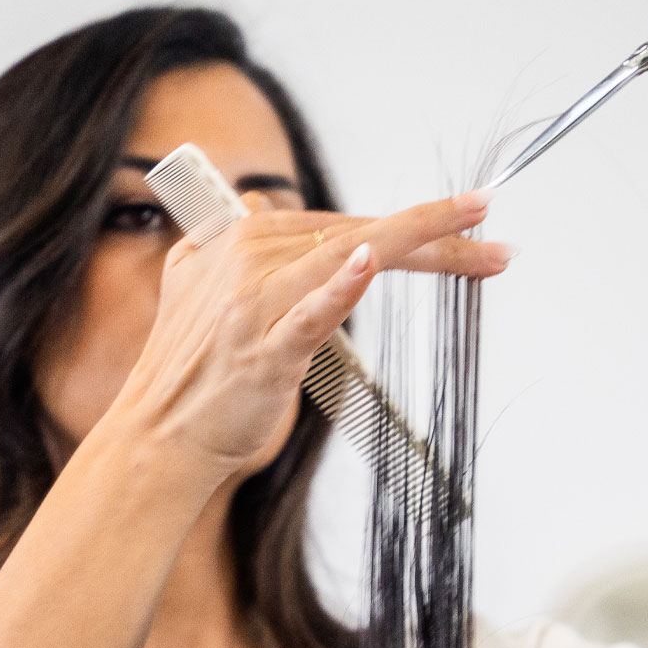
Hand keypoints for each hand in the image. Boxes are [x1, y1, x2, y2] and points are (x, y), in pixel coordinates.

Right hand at [108, 192, 499, 487]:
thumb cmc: (192, 376)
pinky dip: (339, 286)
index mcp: (237, 239)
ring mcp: (253, 304)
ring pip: (345, 255)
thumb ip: (230, 246)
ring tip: (475, 237)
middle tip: (488, 221)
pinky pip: (308, 311)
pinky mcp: (262, 351)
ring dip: (417, 241)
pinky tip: (368, 263)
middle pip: (356, 231)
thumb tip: (256, 208)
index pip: (339, 222)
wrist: (159, 439)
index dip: (406, 223)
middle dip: (432, 229)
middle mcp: (245, 258)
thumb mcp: (199, 290)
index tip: (460, 219)